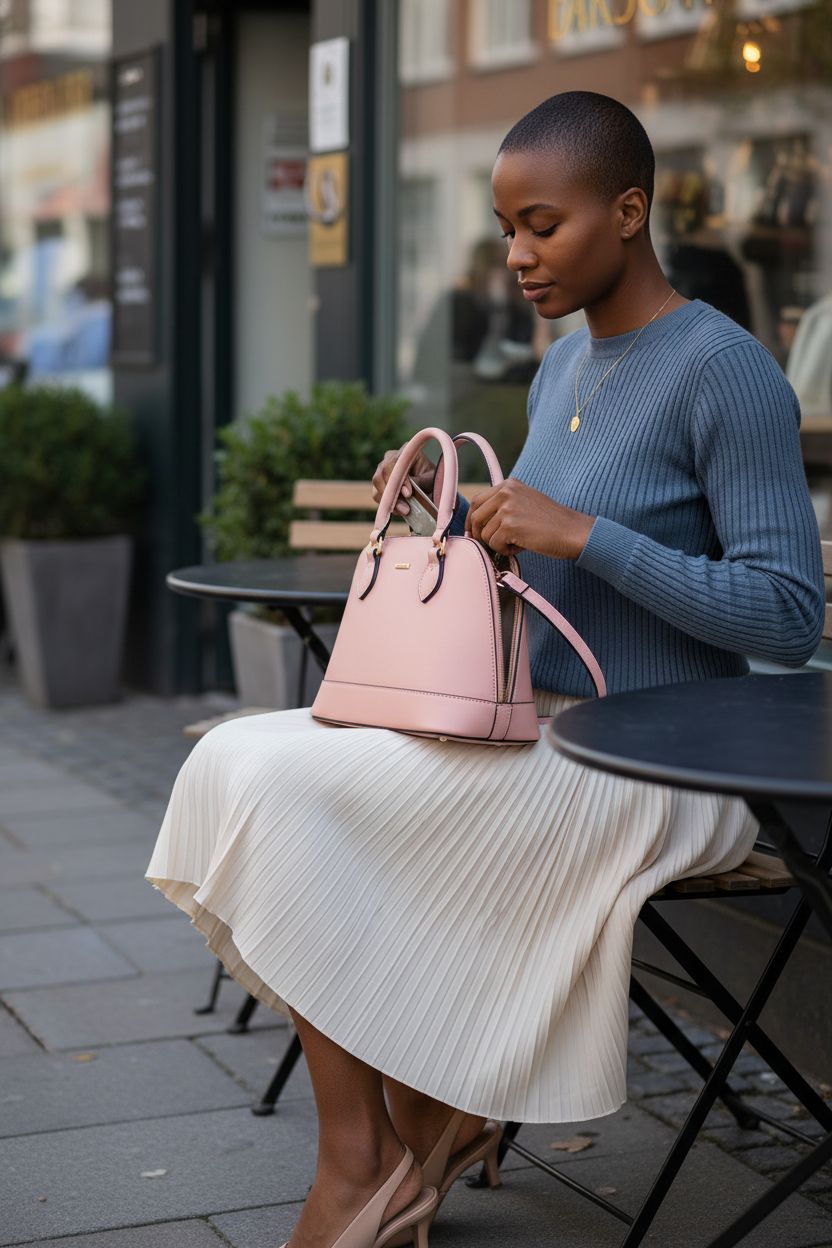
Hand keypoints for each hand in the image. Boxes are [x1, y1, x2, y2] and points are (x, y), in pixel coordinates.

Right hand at [372, 446, 436, 516]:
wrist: (427, 482)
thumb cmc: (430, 477)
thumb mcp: (430, 478)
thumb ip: (420, 482)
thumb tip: (405, 492)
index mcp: (404, 451)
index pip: (395, 463)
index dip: (399, 479)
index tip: (408, 494)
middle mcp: (390, 457)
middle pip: (381, 473)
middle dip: (392, 493)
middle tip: (405, 509)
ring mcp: (382, 470)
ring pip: (376, 484)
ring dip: (388, 500)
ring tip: (403, 511)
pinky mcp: (379, 483)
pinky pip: (376, 494)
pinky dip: (385, 504)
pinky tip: (398, 511)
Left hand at [465, 478, 594, 560]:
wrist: (572, 531)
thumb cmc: (551, 523)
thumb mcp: (524, 504)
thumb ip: (503, 507)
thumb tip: (476, 525)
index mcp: (509, 485)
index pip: (477, 501)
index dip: (472, 520)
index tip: (474, 532)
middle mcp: (506, 492)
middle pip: (476, 516)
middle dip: (479, 534)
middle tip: (492, 544)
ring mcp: (507, 507)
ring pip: (484, 533)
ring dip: (498, 544)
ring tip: (518, 542)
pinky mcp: (510, 525)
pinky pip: (494, 544)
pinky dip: (506, 551)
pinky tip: (521, 546)